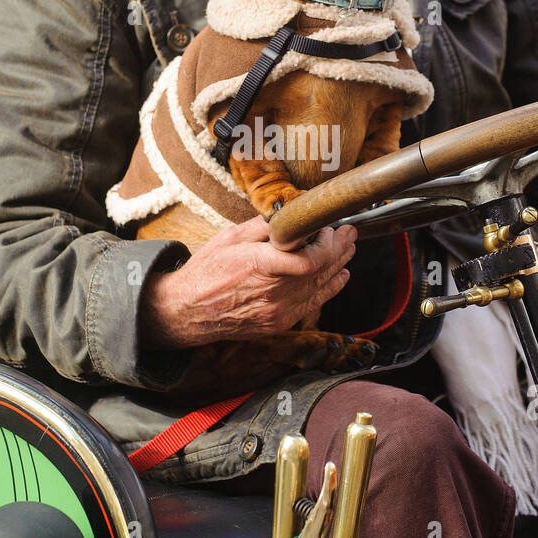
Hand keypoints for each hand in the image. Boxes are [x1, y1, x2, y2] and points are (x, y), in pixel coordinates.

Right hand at [139, 216, 356, 348]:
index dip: (328, 244)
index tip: (329, 228)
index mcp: (259, 266)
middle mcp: (272, 292)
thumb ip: (264, 227)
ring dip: (339, 265)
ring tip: (349, 248)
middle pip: (320, 271)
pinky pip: (312, 304)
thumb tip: (291, 214)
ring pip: (320, 287)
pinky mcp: (279, 323)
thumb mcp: (230, 238)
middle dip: (339, 249)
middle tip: (348, 232)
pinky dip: (330, 288)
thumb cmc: (206, 272)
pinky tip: (341, 275)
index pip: (308, 261)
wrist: (188, 311)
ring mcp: (277, 311)